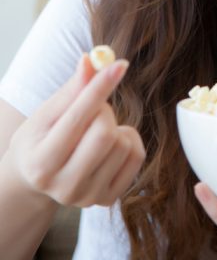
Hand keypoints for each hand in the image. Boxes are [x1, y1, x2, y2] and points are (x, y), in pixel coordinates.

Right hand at [4, 54, 145, 207]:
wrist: (38, 178)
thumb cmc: (42, 137)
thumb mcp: (47, 113)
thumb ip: (72, 89)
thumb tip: (91, 60)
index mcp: (41, 162)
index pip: (77, 118)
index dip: (100, 88)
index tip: (119, 64)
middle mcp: (64, 186)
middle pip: (105, 134)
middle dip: (104, 110)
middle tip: (93, 109)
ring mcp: (88, 197)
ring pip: (122, 143)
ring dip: (115, 125)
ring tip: (95, 130)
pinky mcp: (109, 199)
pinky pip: (136, 156)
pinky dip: (128, 140)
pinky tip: (110, 143)